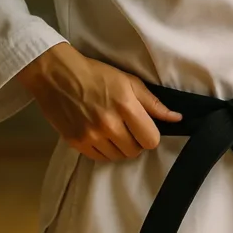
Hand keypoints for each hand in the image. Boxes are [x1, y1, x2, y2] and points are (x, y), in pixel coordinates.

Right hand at [15, 42, 181, 161]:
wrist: (55, 74)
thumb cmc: (95, 74)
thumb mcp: (128, 82)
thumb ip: (153, 103)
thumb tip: (176, 118)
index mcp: (125, 106)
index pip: (151, 140)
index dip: (150, 135)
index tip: (143, 127)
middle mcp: (109, 124)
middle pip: (135, 151)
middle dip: (136, 141)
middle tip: (127, 128)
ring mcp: (91, 135)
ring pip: (118, 157)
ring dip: (120, 147)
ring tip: (113, 131)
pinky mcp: (76, 142)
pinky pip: (99, 158)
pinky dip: (104, 151)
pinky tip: (101, 136)